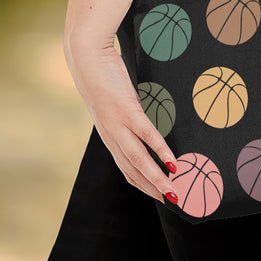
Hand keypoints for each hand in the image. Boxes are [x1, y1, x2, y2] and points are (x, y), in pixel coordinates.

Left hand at [64, 31, 178, 203]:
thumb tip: (145, 119)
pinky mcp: (126, 110)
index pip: (127, 169)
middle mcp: (112, 135)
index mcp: (110, 135)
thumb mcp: (115, 100)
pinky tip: (172, 163)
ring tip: (174, 192)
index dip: (144, 185)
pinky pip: (146, 136)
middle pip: (133, 171)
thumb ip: (128, 113)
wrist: (86, 57)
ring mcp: (118, 124)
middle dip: (153, 189)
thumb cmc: (103, 75)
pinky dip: (160, 152)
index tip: (161, 195)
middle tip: (174, 202)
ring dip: (157, 180)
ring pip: (138, 160)